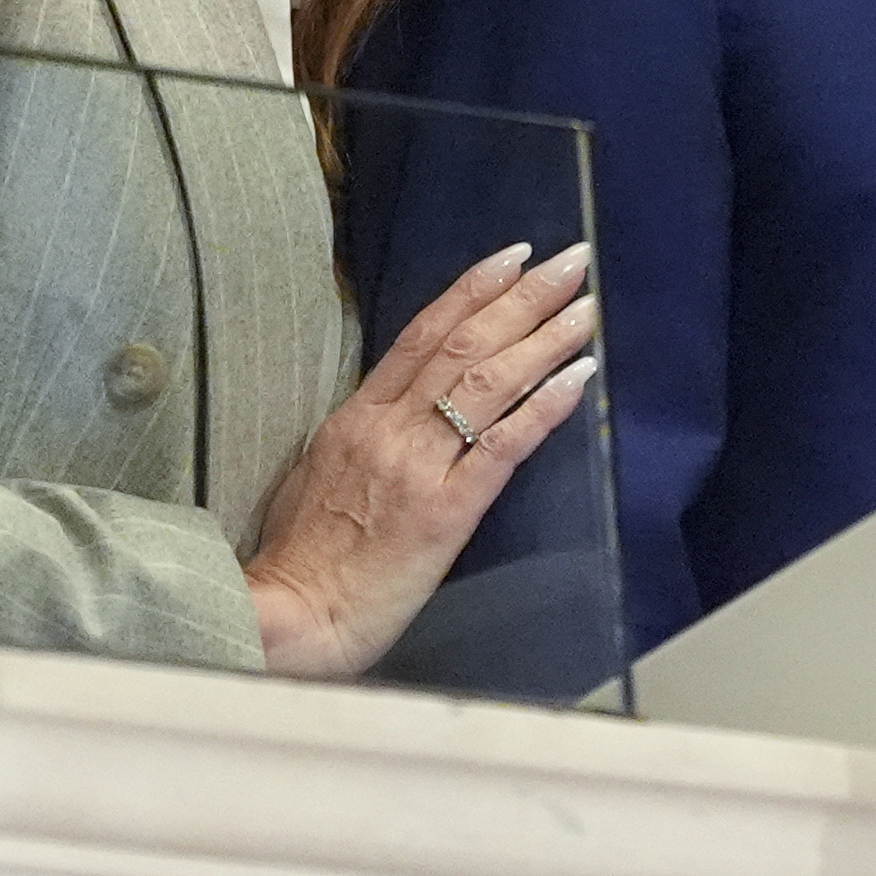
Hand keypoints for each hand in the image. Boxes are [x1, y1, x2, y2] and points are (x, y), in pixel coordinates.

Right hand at [244, 238, 602, 679]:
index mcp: (357, 419)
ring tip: (586, 306)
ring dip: (544, 338)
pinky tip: (578, 377)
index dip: (470, 291)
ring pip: (488, 382)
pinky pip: (503, 446)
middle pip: (465, 345)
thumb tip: (390, 414)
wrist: (288, 618)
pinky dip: (543, 406)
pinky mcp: (445, 512)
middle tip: (570, 260)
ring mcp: (418, 467)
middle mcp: (390, 429)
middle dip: (523, 298)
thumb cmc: (299, 560)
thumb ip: (358, 438)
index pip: (422, 336)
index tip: (511, 257)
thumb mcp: (315, 475)